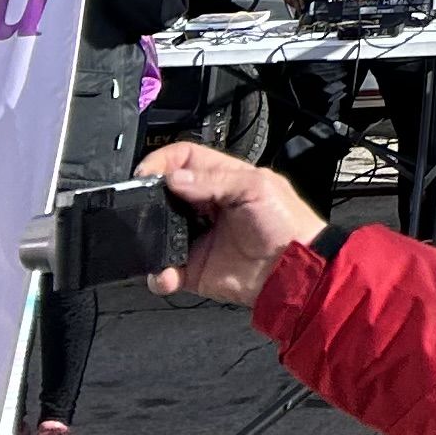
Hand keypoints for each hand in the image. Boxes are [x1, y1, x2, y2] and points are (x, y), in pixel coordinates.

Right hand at [138, 141, 323, 308]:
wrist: (293, 270)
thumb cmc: (287, 223)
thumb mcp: (257, 188)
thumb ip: (215, 181)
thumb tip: (174, 178)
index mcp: (222, 179)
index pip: (184, 159)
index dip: (163, 161)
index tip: (146, 173)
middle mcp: (205, 206)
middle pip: (164, 196)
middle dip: (148, 203)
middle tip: (142, 211)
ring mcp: (196, 238)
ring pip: (157, 235)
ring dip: (150, 242)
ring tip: (155, 245)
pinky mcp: (193, 269)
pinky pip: (164, 272)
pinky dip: (160, 276)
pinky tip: (169, 275)